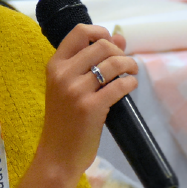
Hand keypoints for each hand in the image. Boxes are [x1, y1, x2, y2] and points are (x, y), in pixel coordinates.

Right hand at [39, 24, 138, 180]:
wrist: (57, 155)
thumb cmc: (63, 121)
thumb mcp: (66, 87)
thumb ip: (88, 62)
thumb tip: (118, 37)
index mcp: (54, 66)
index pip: (79, 32)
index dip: (100, 32)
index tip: (111, 43)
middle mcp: (63, 74)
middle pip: (102, 46)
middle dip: (120, 52)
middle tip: (126, 63)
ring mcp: (76, 91)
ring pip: (113, 64)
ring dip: (129, 65)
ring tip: (132, 72)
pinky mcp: (91, 108)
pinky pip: (119, 86)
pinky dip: (131, 83)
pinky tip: (131, 86)